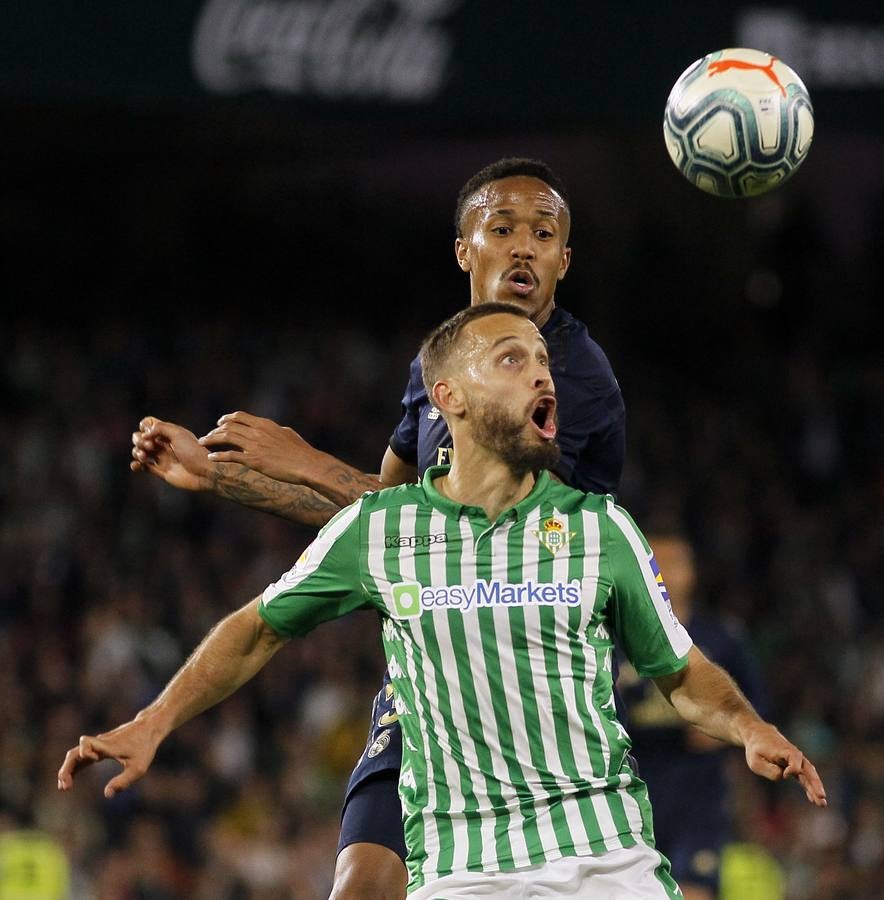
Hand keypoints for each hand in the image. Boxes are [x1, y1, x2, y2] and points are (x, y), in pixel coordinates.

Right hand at [57, 717, 160, 798]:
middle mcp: (100, 743)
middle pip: (75, 753)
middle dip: (67, 769)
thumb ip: (123, 782)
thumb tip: (107, 794)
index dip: (84, 751)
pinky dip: (75, 766)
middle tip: (65, 787)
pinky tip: (70, 779)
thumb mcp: (139, 767)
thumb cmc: (145, 747)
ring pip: (76, 755)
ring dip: (68, 769)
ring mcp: (99, 745)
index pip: (87, 742)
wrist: (149, 728)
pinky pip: (82, 756)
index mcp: (108, 746)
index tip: (93, 760)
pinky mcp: (101, 747)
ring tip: (64, 787)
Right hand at [131, 417, 212, 491]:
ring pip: (140, 451)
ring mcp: (161, 457)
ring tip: (143, 457)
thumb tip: (144, 433)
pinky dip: (135, 465)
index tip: (149, 432)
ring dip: (137, 452)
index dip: (144, 427)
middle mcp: (164, 444)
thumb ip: (160, 428)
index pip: (149, 425)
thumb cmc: (194, 451)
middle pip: (140, 438)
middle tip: (150, 446)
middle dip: (139, 440)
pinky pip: (142, 466)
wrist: (204, 473)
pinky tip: (137, 465)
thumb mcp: (178, 434)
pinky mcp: (160, 471)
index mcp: (169, 433)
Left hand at [199, 411, 320, 483]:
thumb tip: (273, 428)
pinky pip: (230, 456)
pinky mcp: (254, 460)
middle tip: (207, 436)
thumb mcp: (288, 434)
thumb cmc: (301, 451)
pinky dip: (218, 456)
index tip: (220, 423)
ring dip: (211, 440)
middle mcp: (257, 432)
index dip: (227, 418)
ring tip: (203, 443)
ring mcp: (254, 446)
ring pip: (226, 438)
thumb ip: (276, 430)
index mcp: (265, 424)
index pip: (239, 416)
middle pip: (229, 426)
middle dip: (215, 430)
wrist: (307, 464)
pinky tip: (211, 457)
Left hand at [742, 722, 826, 806]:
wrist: (758, 736)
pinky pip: (805, 778)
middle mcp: (794, 755)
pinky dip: (810, 788)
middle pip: (808, 770)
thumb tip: (784, 776)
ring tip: (822, 804)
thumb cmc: (756, 749)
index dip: (793, 769)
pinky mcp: (796, 766)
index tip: (785, 775)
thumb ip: (770, 770)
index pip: (795, 759)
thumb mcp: (755, 760)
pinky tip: (814, 800)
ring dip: (816, 789)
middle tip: (822, 797)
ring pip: (809, 775)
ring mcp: (797, 761)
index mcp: (784, 750)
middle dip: (815, 784)